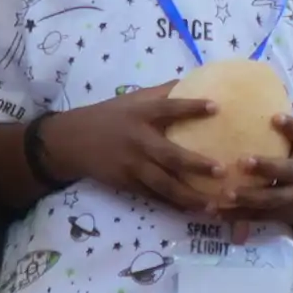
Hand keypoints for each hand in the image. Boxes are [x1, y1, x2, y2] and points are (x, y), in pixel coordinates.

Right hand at [31, 83, 231, 215]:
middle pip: (169, 155)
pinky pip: (153, 196)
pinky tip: (193, 212)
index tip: (216, 107)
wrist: (71, 142)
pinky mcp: (127, 184)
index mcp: (141, 115)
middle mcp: (138, 141)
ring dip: (188, 196)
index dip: (190, 107)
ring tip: (213, 205)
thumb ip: (161, 93)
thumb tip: (195, 80)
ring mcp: (132, 165)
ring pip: (163, 184)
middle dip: (195, 164)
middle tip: (221, 171)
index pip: (168, 108)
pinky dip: (172, 205)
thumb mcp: (132, 100)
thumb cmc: (110, 117)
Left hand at [217, 115, 292, 241]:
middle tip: (243, 161)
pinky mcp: (282, 215)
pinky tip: (215, 211)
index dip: (292, 127)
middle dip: (267, 167)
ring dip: (248, 197)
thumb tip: (259, 97)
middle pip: (288, 172)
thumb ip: (286, 134)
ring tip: (226, 193)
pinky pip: (258, 216)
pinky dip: (236, 215)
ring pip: (271, 199)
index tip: (274, 117)